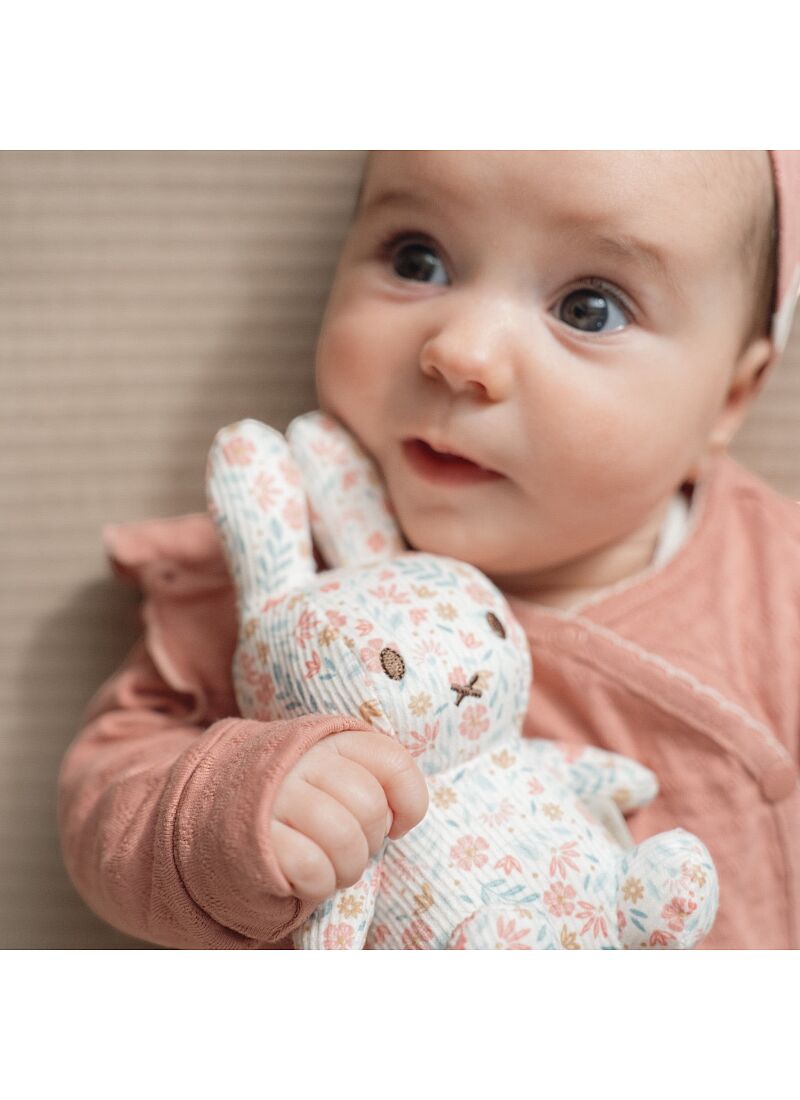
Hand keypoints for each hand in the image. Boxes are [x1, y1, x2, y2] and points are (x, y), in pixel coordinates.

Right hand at [271, 730, 427, 901]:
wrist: (218, 816)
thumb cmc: (296, 803)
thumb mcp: (333, 776)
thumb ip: (374, 781)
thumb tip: (402, 821)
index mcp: (331, 740)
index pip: (392, 760)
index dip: (409, 801)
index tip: (396, 825)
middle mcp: (303, 760)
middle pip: (370, 807)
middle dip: (371, 842)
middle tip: (349, 850)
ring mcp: (277, 796)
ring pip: (344, 839)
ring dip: (347, 869)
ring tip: (331, 869)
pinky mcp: (257, 837)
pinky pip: (311, 867)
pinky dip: (318, 884)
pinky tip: (306, 879)